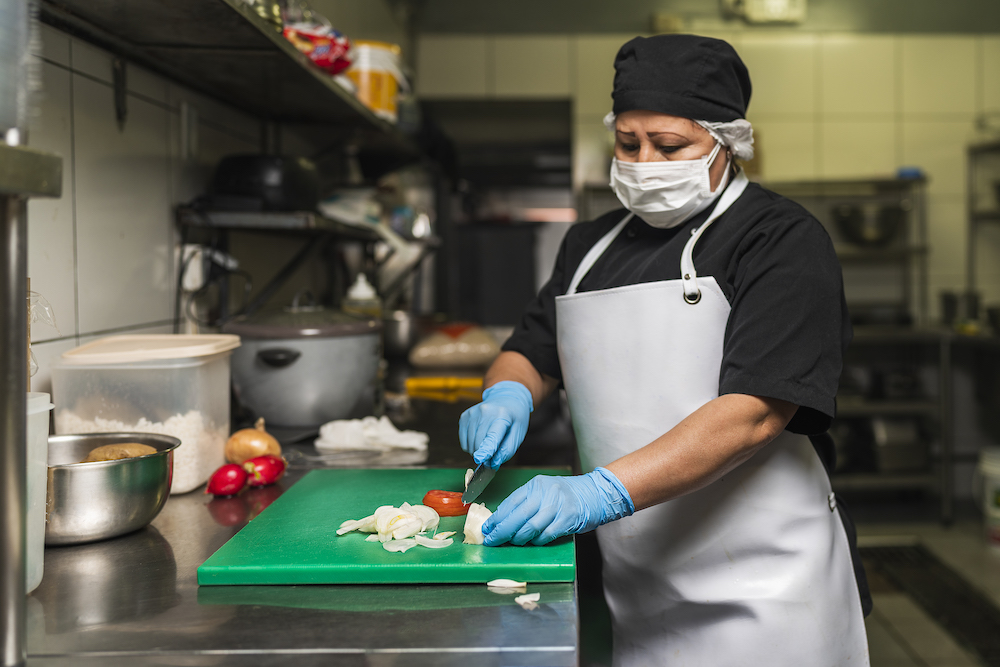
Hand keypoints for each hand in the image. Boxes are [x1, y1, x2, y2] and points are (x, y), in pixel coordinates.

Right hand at [459, 381, 532, 468]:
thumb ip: (506, 450)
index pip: (493, 435)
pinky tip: (480, 439)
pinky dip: (470, 445)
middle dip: (485, 455)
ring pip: (470, 443)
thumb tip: (492, 463)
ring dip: (477, 451)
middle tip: (492, 456)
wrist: (507, 398)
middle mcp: (485, 411)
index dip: (486, 449)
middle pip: (479, 442)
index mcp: (503, 415)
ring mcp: (473, 412)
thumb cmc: (514, 419)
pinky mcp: (465, 415)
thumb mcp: (518, 434)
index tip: (480, 459)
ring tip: (488, 444)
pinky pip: (463, 439)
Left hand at [482, 467, 634, 545]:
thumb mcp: (544, 492)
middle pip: (517, 515)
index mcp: (536, 485)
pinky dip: (536, 541)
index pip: (511, 502)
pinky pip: (546, 534)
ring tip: (511, 542)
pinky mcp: (567, 519)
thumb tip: (502, 519)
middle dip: (502, 531)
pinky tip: (532, 542)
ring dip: (518, 538)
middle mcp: (545, 493)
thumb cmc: (566, 495)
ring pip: (530, 526)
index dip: (497, 517)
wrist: (594, 494)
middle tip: (492, 540)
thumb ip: (526, 502)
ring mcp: (557, 506)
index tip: (487, 528)